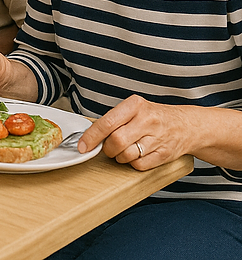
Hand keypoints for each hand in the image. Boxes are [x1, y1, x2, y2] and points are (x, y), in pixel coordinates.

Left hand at [77, 95, 194, 170]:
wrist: (187, 125)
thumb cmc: (154, 117)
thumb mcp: (134, 109)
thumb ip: (114, 119)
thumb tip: (89, 136)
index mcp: (135, 105)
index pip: (107, 123)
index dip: (92, 137)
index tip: (83, 146)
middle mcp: (147, 120)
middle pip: (116, 141)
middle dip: (107, 149)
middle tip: (108, 147)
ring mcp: (157, 138)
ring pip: (126, 155)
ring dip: (119, 157)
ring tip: (124, 150)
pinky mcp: (165, 154)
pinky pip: (139, 165)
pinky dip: (133, 163)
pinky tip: (137, 154)